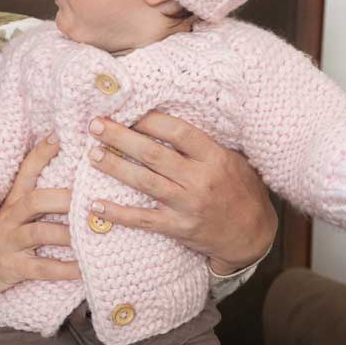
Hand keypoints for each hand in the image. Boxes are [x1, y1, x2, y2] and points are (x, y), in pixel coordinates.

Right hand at [0, 136, 80, 310]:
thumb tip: (74, 182)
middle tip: (91, 197)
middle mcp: (8, 218)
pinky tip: (84, 268)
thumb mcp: (12, 216)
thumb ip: (36, 200)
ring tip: (94, 232)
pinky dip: (65, 269)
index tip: (60, 136)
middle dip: (64, 198)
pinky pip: (41, 268)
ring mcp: (8, 243)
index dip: (42, 153)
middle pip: (36, 200)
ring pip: (40, 233)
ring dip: (69, 233)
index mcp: (11, 201)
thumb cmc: (0, 242)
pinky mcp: (11, 268)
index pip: (26, 170)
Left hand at [87, 111, 276, 275]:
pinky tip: (95, 204)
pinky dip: (117, 213)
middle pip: (154, 154)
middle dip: (121, 137)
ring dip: (115, 167)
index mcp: (214, 157)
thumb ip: (202, 143)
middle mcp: (200, 180)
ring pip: (145, 182)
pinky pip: (142, 219)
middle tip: (96, 125)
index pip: (178, 132)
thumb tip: (164, 119)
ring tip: (92, 154)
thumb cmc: (240, 189)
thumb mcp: (231, 158)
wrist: (253, 235)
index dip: (149, 119)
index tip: (126, 109)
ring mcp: (188, 206)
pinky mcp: (178, 228)